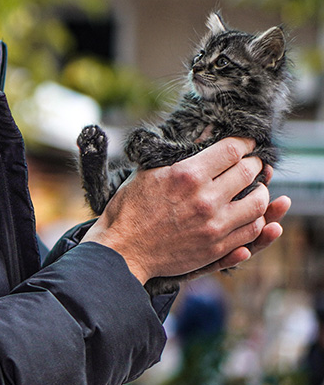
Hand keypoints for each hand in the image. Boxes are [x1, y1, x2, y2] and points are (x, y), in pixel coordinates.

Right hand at [82, 137, 272, 284]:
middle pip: (249, 173)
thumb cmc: (129, 208)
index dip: (244, 142)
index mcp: (186, 175)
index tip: (247, 142)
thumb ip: (178, 154)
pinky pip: (251, 230)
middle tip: (252, 163)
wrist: (122, 251)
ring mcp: (213, 225)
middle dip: (255, 164)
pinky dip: (257, 219)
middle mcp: (205, 199)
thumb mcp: (148, 172)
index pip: (231, 150)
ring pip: (258, 203)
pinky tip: (249, 214)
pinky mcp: (216, 247)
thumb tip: (204, 133)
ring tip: (255, 188)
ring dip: (261, 192)